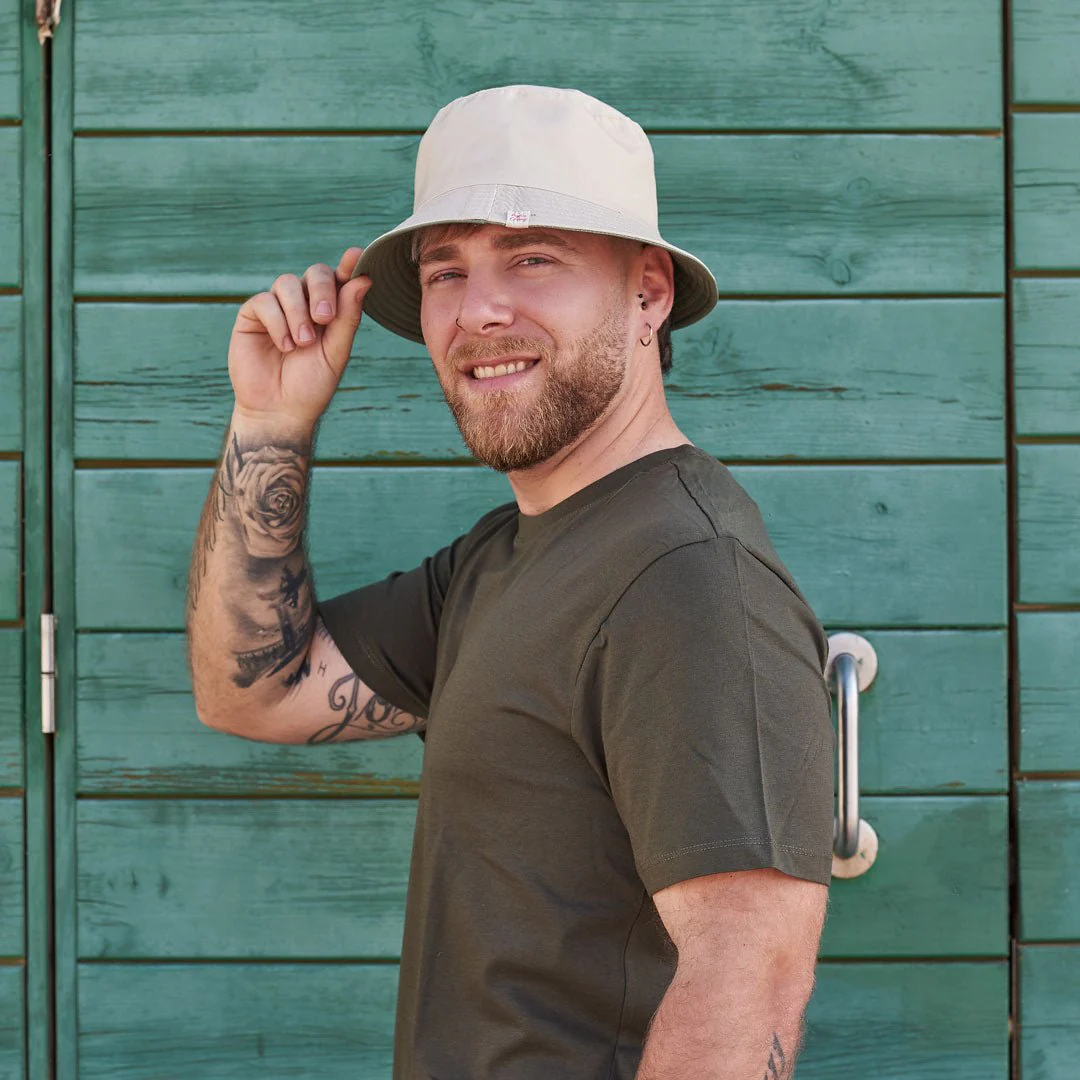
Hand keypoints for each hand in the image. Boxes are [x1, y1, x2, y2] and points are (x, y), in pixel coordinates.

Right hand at [228, 247, 372, 427]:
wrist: (279, 411)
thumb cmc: (311, 385)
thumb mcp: (336, 353)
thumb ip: (348, 318)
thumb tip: (363, 280)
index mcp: (330, 311)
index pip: (340, 280)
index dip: (348, 265)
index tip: (356, 255)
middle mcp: (304, 303)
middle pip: (315, 273)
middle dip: (322, 291)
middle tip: (325, 319)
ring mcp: (278, 307)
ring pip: (287, 283)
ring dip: (298, 313)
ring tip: (302, 344)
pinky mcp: (253, 316)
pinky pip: (264, 301)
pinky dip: (277, 322)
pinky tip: (284, 346)